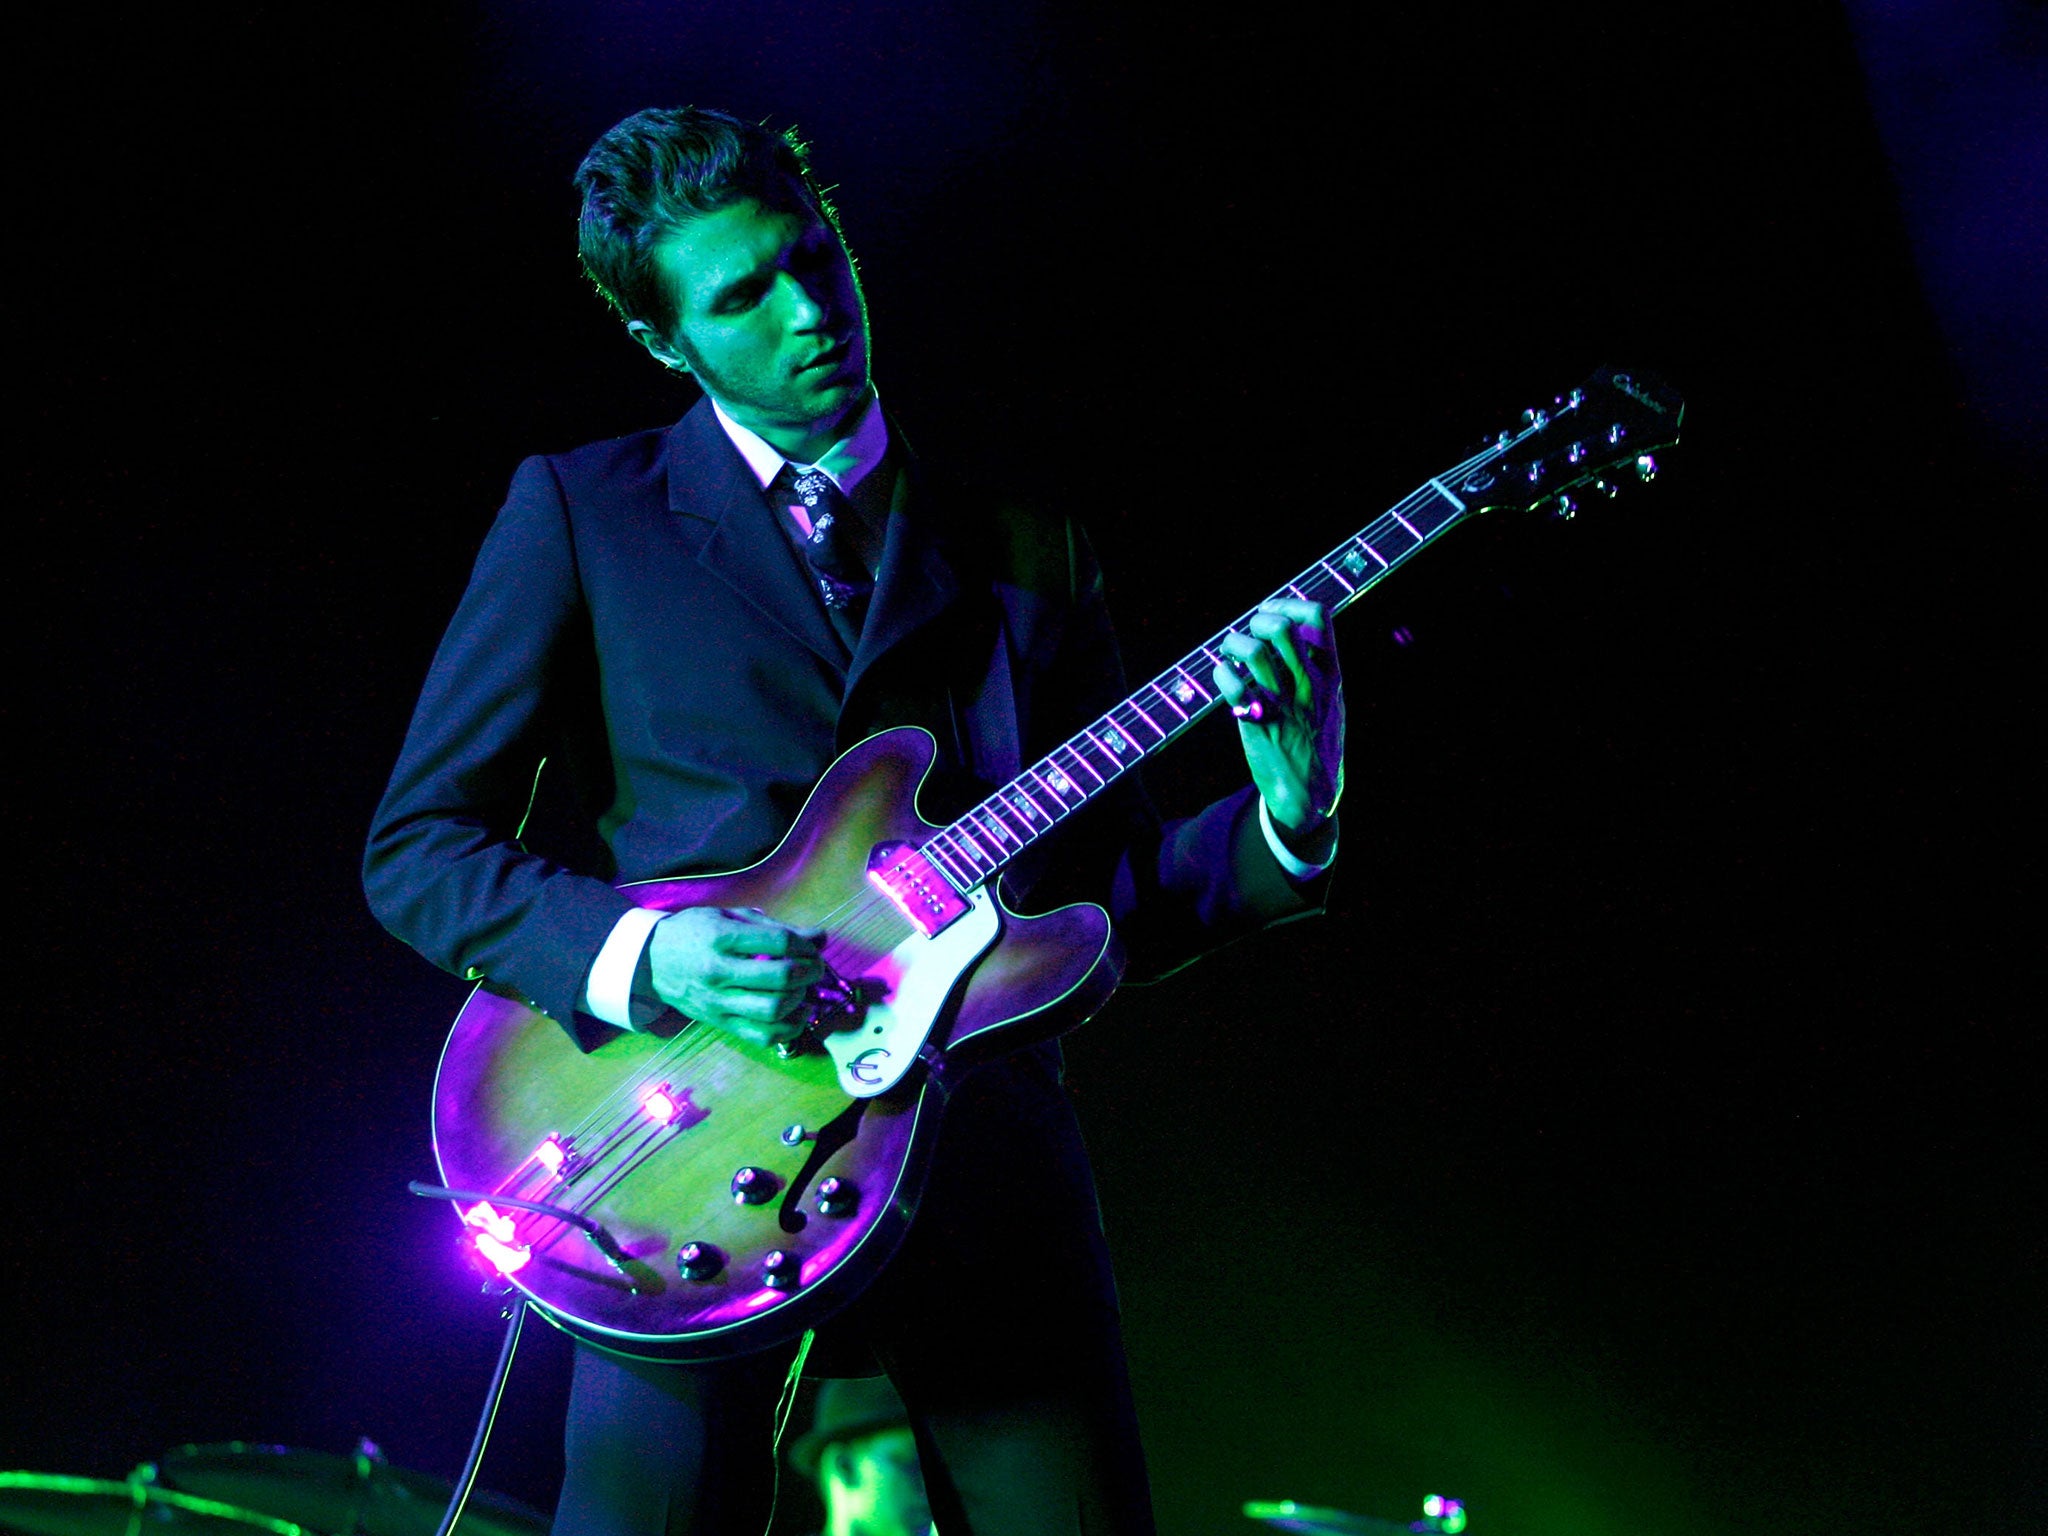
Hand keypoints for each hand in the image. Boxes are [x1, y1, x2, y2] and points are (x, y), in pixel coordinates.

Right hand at [644, 907, 824, 1047]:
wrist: (650, 961)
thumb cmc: (693, 932)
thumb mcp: (729, 917)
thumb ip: (774, 927)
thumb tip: (820, 937)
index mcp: (722, 937)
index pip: (778, 941)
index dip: (805, 944)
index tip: (811, 946)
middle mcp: (719, 972)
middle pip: (780, 977)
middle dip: (809, 971)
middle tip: (814, 968)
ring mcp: (718, 1001)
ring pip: (773, 1009)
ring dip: (799, 999)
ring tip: (803, 990)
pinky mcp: (719, 1023)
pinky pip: (761, 1035)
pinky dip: (788, 1029)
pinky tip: (797, 1014)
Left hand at [1213, 598, 1344, 853]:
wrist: (1310, 792)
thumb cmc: (1317, 741)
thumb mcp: (1331, 700)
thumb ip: (1318, 667)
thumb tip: (1292, 630)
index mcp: (1330, 674)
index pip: (1320, 616)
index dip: (1289, 603)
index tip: (1273, 610)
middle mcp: (1307, 684)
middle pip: (1281, 628)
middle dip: (1258, 619)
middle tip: (1249, 632)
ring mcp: (1282, 702)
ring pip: (1252, 652)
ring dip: (1232, 643)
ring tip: (1229, 651)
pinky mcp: (1257, 721)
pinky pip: (1232, 685)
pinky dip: (1221, 673)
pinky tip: (1224, 677)